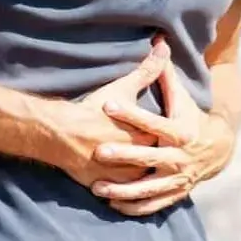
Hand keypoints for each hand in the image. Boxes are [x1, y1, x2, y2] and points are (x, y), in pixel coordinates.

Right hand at [47, 41, 171, 187]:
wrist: (60, 132)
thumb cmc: (94, 109)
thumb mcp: (124, 88)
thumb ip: (148, 70)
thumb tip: (164, 47)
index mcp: (148, 137)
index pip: (168, 139)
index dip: (172, 137)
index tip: (179, 136)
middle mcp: (139, 160)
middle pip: (158, 163)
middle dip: (162, 162)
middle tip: (170, 159)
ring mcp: (122, 176)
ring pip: (141, 183)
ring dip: (144, 181)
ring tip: (149, 178)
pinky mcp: (105, 185)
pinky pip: (119, 193)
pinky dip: (123, 193)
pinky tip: (127, 192)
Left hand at [88, 50, 235, 215]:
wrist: (219, 148)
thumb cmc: (191, 118)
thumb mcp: (180, 98)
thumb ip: (164, 74)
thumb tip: (158, 41)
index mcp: (180, 131)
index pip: (152, 122)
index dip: (130, 114)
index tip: (107, 104)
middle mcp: (180, 156)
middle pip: (149, 157)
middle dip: (124, 155)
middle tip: (99, 151)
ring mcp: (178, 177)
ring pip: (149, 187)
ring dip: (124, 190)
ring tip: (98, 187)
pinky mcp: (175, 192)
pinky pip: (153, 204)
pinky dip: (134, 207)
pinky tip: (113, 205)